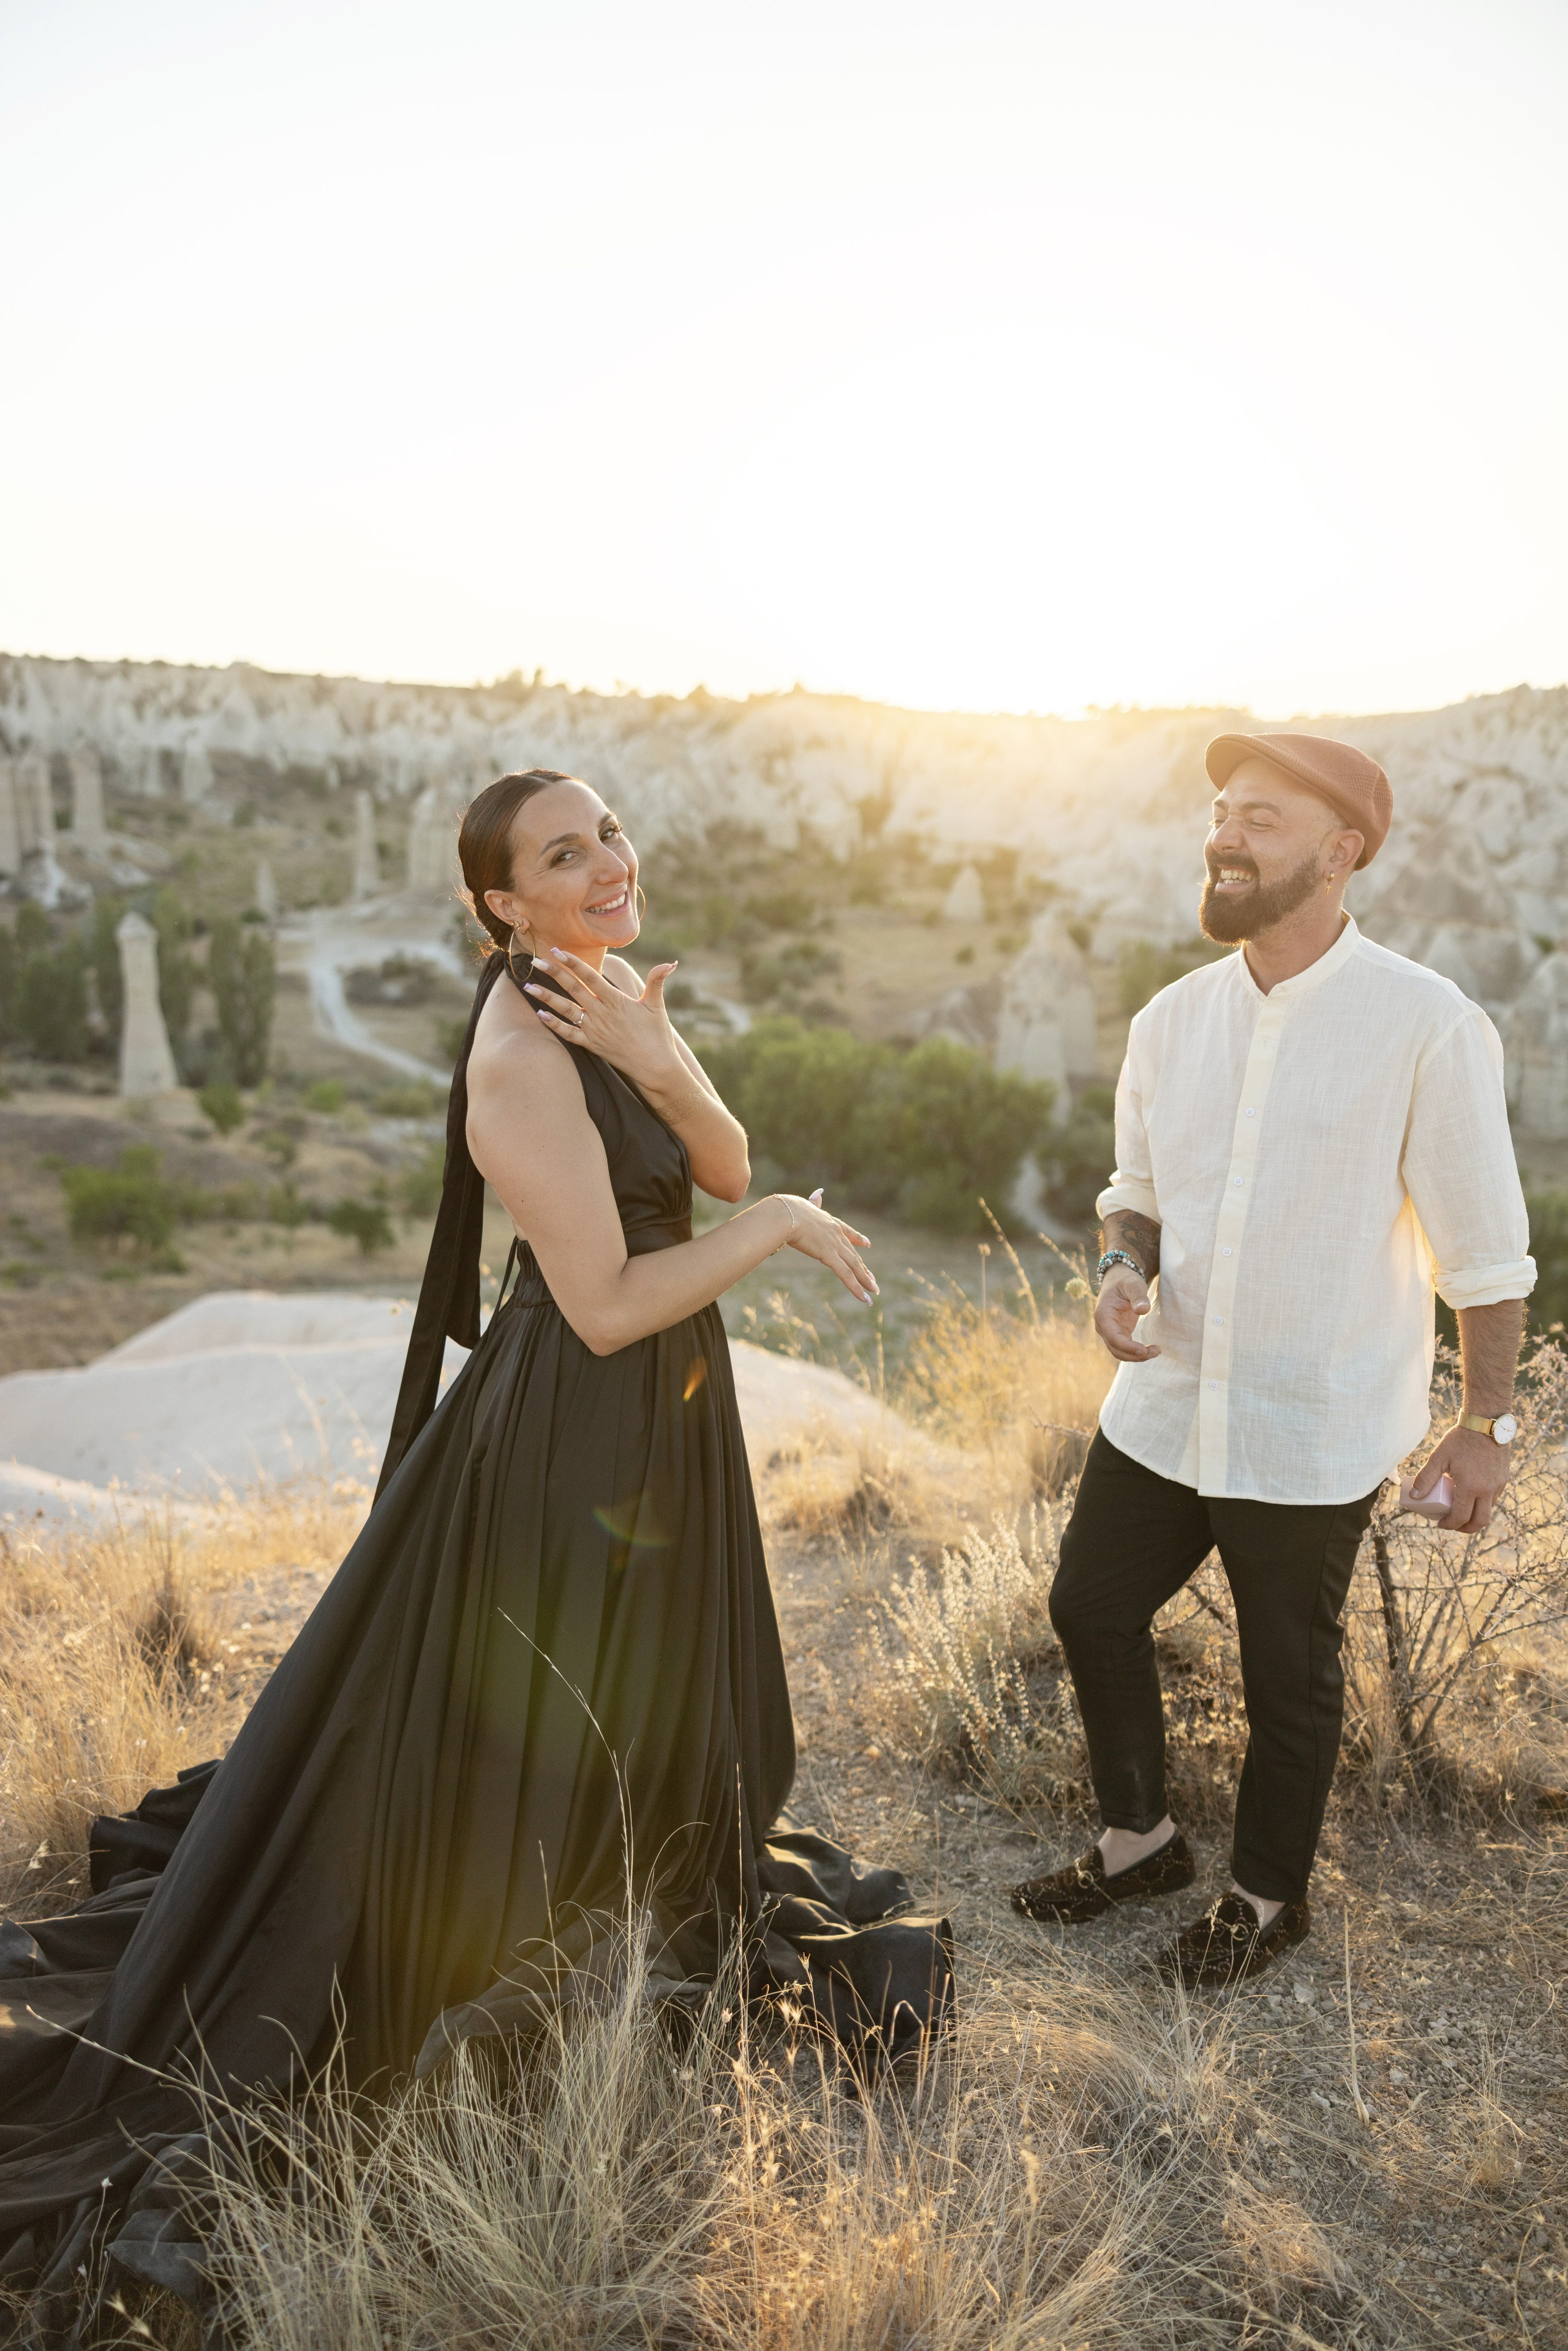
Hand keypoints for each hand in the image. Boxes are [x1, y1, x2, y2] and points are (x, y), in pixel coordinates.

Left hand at [525, 947, 680, 1091]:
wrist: (655, 1066)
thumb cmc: (657, 1035)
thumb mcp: (656, 1006)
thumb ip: (657, 981)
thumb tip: (670, 963)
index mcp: (616, 1000)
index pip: (590, 976)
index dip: (574, 963)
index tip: (558, 951)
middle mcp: (602, 1013)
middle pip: (573, 989)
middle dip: (554, 974)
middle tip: (536, 961)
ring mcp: (594, 1030)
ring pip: (566, 1010)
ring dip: (546, 997)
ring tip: (529, 986)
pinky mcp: (591, 1045)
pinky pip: (568, 1034)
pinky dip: (554, 1025)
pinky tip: (540, 1015)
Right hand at [776, 1188, 877, 1304]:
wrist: (785, 1214)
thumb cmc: (788, 1209)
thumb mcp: (804, 1205)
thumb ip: (812, 1202)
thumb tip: (819, 1193)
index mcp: (828, 1221)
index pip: (847, 1231)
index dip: (857, 1238)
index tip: (867, 1244)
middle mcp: (835, 1233)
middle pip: (853, 1254)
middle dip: (863, 1269)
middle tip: (872, 1279)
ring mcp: (834, 1244)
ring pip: (854, 1266)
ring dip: (864, 1281)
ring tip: (874, 1292)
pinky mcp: (829, 1255)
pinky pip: (846, 1275)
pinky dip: (856, 1288)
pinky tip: (864, 1298)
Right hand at [1094, 1265, 1158, 1362]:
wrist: (1119, 1279)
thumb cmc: (1125, 1280)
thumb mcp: (1133, 1284)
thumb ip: (1138, 1296)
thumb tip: (1143, 1310)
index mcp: (1103, 1315)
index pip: (1114, 1338)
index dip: (1128, 1347)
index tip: (1144, 1350)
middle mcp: (1103, 1326)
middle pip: (1116, 1349)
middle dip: (1135, 1355)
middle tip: (1156, 1351)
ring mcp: (1109, 1331)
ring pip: (1120, 1352)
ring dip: (1136, 1356)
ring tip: (1156, 1351)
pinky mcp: (1118, 1333)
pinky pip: (1125, 1348)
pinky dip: (1137, 1352)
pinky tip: (1151, 1350)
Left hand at [1411, 1422, 1510, 1532]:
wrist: (1486, 1423)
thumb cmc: (1460, 1439)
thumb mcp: (1439, 1457)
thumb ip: (1426, 1478)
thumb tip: (1414, 1496)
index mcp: (1471, 1487)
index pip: (1461, 1517)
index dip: (1450, 1524)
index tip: (1441, 1523)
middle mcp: (1488, 1490)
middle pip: (1480, 1521)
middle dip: (1465, 1528)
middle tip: (1453, 1524)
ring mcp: (1498, 1485)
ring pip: (1489, 1510)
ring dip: (1475, 1515)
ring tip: (1461, 1510)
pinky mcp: (1504, 1479)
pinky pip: (1494, 1498)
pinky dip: (1483, 1503)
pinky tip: (1471, 1495)